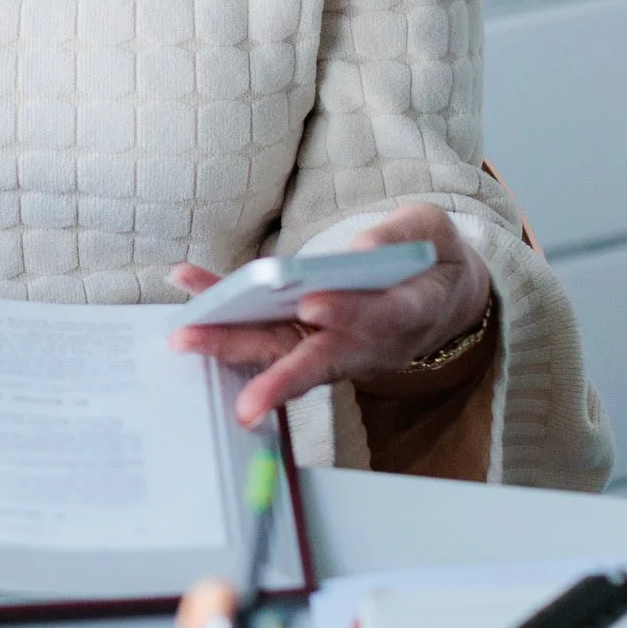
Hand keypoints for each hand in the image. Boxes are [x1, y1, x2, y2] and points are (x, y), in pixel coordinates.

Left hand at [168, 204, 493, 428]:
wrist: (438, 292)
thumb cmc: (429, 258)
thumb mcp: (430, 231)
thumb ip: (401, 237)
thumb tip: (360, 249)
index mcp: (411, 311)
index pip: (379, 318)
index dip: (346, 314)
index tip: (311, 307)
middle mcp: (371, 341)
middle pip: (320, 359)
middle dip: (277, 375)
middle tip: (242, 397)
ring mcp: (337, 346)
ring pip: (283, 353)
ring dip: (233, 348)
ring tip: (188, 339)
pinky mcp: (309, 340)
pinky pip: (265, 330)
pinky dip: (226, 315)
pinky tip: (190, 287)